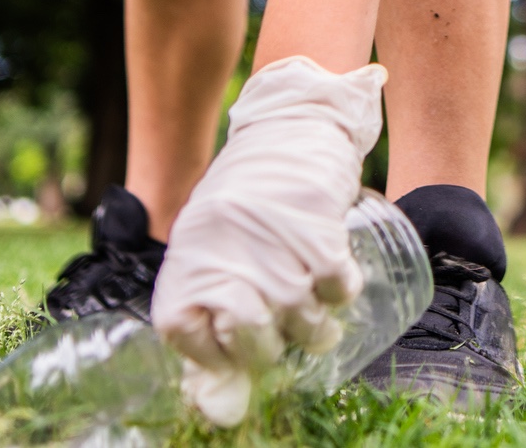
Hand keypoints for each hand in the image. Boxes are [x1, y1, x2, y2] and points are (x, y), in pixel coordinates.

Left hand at [151, 57, 384, 425]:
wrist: (290, 125)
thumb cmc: (249, 193)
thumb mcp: (210, 238)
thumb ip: (209, 302)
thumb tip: (218, 400)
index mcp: (189, 254)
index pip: (182, 332)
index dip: (210, 355)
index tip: (231, 355)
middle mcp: (226, 254)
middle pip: (250, 342)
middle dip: (270, 351)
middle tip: (280, 335)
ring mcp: (275, 249)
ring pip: (303, 325)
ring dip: (315, 330)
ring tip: (316, 313)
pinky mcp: (319, 236)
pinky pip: (338, 292)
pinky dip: (342, 293)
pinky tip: (335, 274)